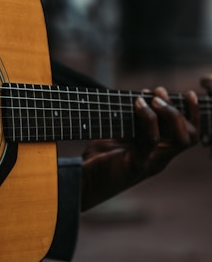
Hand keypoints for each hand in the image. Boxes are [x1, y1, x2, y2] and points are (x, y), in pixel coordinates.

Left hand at [81, 87, 198, 209]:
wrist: (81, 181)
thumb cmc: (96, 158)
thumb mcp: (119, 136)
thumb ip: (133, 122)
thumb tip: (141, 97)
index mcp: (157, 152)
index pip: (187, 134)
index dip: (192, 114)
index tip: (185, 94)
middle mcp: (158, 158)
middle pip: (190, 136)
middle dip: (182, 110)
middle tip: (160, 92)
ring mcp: (149, 163)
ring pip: (179, 139)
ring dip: (170, 113)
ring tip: (154, 98)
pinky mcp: (134, 165)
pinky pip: (151, 140)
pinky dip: (148, 118)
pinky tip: (137, 104)